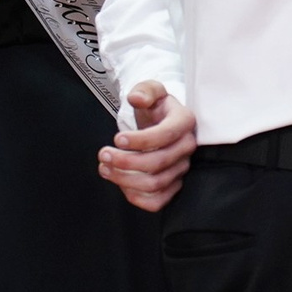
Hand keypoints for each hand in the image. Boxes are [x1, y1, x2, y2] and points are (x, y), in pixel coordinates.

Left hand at [100, 81, 196, 212]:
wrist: (161, 123)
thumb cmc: (156, 108)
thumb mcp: (150, 90)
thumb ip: (144, 90)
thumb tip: (137, 98)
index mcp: (184, 122)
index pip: (166, 135)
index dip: (140, 140)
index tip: (117, 138)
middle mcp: (187, 147)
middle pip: (158, 163)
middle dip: (125, 161)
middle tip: (103, 154)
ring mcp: (181, 168)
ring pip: (155, 184)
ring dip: (125, 179)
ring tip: (105, 168)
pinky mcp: (173, 185)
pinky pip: (158, 201)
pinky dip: (137, 197)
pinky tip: (120, 184)